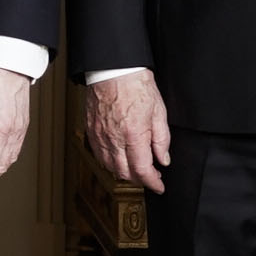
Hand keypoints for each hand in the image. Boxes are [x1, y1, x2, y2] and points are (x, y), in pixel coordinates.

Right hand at [82, 71, 173, 193]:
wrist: (113, 69)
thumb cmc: (136, 84)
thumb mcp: (159, 111)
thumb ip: (162, 139)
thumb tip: (163, 159)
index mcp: (134, 135)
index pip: (143, 170)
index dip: (153, 183)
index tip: (159, 186)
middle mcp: (114, 139)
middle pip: (125, 173)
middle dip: (140, 179)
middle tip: (151, 176)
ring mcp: (100, 136)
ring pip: (110, 167)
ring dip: (124, 172)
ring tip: (135, 167)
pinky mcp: (92, 130)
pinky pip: (99, 155)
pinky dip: (109, 163)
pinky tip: (118, 158)